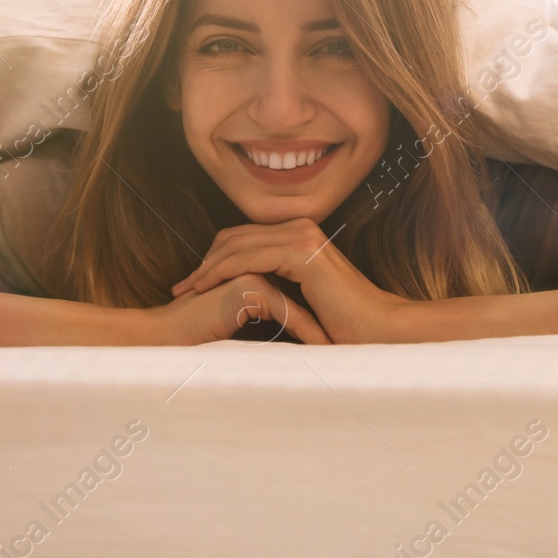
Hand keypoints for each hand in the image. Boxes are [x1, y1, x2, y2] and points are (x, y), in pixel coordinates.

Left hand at [173, 219, 411, 343]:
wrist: (377, 330)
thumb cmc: (345, 325)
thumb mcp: (302, 300)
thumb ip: (279, 286)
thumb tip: (250, 297)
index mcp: (300, 234)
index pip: (244, 237)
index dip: (214, 258)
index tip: (192, 284)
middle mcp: (300, 227)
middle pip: (234, 236)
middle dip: (204, 260)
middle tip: (180, 287)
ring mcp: (302, 236)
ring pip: (236, 244)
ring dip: (206, 267)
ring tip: (185, 290)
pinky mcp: (301, 251)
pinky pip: (248, 257)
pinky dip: (221, 271)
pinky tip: (203, 288)